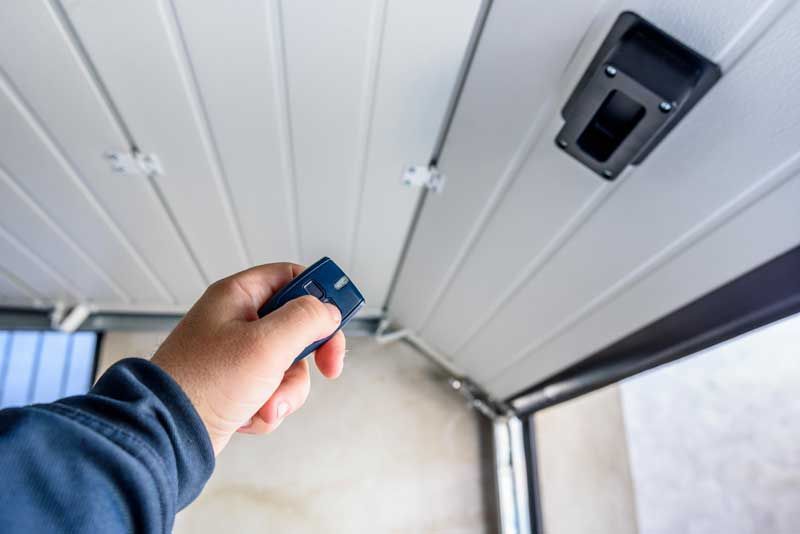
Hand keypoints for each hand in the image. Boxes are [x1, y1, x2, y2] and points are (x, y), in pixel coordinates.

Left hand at [151, 263, 344, 454]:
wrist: (167, 434)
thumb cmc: (204, 383)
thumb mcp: (267, 343)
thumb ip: (306, 319)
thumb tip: (329, 311)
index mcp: (238, 296)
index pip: (291, 277)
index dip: (320, 294)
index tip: (340, 316)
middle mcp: (237, 321)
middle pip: (297, 326)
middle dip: (308, 356)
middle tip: (327, 367)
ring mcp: (237, 355)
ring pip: (289, 365)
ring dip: (286, 390)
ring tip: (265, 403)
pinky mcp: (237, 386)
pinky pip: (273, 390)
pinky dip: (268, 406)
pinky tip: (250, 415)